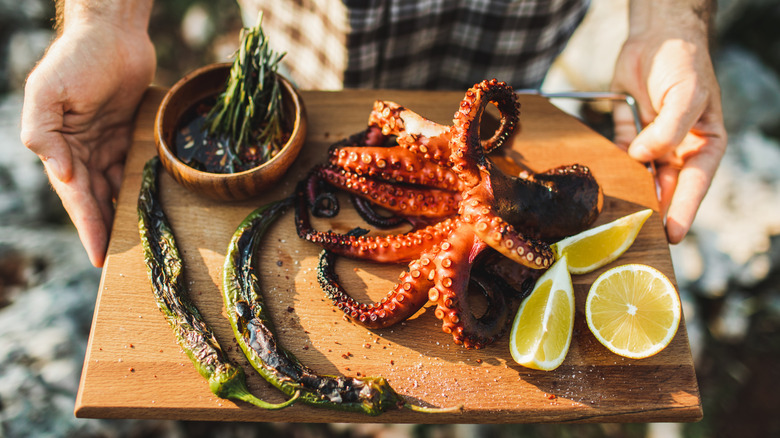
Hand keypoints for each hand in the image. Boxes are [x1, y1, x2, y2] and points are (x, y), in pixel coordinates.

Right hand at [21, 8, 154, 266]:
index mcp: (57, 146)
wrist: (114, 34)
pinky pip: (129, 168)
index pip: (74, 196)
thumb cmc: (77, 59)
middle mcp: (78, 150)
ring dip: (118, 215)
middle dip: (103, 230)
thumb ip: (42, 131)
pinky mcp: (125, 134)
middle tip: (118, 263)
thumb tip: (58, 173)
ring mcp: (102, 143)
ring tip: (134, 245)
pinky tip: (145, 208)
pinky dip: (134, 189)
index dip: (86, 226)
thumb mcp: (48, 91)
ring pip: (111, 189)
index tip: (98, 255)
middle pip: (93, 199)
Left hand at [611, 0, 726, 243]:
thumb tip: (643, 156)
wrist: (657, 38)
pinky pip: (619, 158)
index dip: (683, 212)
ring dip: (629, 193)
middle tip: (635, 234)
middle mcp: (679, 150)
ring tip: (613, 216)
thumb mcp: (686, 94)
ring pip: (640, 178)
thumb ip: (667, 129)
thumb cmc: (683, 64)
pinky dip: (612, 170)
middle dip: (652, 210)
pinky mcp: (629, 135)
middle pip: (665, 188)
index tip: (672, 236)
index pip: (695, 186)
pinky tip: (600, 185)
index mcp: (704, 145)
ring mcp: (653, 144)